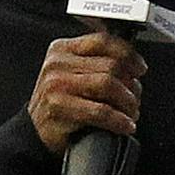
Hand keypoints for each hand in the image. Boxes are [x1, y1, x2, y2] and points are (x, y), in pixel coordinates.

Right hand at [28, 31, 147, 154]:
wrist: (34, 132)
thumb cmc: (60, 103)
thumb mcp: (72, 74)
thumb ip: (96, 62)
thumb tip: (133, 65)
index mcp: (62, 49)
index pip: (103, 41)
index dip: (128, 54)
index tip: (140, 68)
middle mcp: (58, 64)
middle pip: (110, 66)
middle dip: (131, 85)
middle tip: (135, 99)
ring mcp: (56, 85)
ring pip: (108, 85)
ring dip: (127, 102)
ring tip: (131, 113)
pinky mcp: (59, 108)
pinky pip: (100, 111)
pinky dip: (119, 120)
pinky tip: (125, 125)